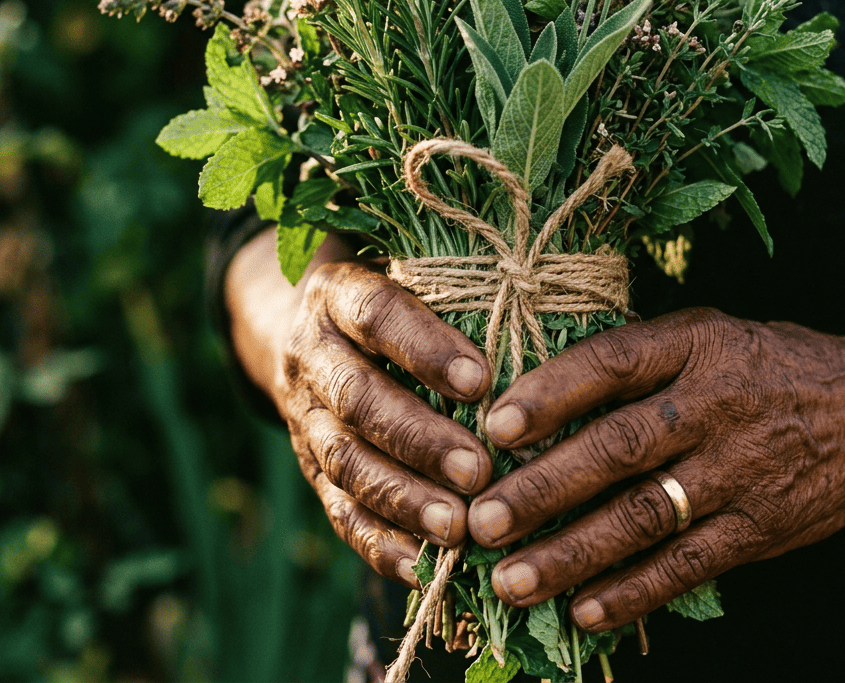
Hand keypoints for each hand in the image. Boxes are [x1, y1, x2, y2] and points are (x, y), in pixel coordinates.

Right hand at [225, 230, 493, 587]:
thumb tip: (540, 334)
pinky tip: (423, 566)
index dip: (425, 350)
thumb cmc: (396, 304)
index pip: (376, 316)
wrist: (304, 331)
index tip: (481, 382)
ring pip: (345, 462)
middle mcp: (312, 355)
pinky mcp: (311, 470)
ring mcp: (305, 416)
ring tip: (458, 527)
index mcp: (337, 296)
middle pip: (358, 399)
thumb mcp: (410, 279)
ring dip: (403, 498)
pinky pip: (339, 511)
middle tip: (479, 469)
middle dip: (420, 439)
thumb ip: (457, 298)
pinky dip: (379, 544)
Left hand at [466, 302, 844, 631]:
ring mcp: (743, 472)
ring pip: (646, 517)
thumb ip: (642, 358)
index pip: (616, 363)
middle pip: (620, 448)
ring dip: (574, 554)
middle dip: (545, 488)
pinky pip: (691, 566)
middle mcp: (718, 405)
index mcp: (701, 346)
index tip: (495, 424)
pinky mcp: (763, 529)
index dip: (553, 392)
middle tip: (482, 520)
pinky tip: (586, 612)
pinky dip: (637, 592)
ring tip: (512, 581)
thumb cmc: (777, 368)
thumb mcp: (715, 336)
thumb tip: (538, 390)